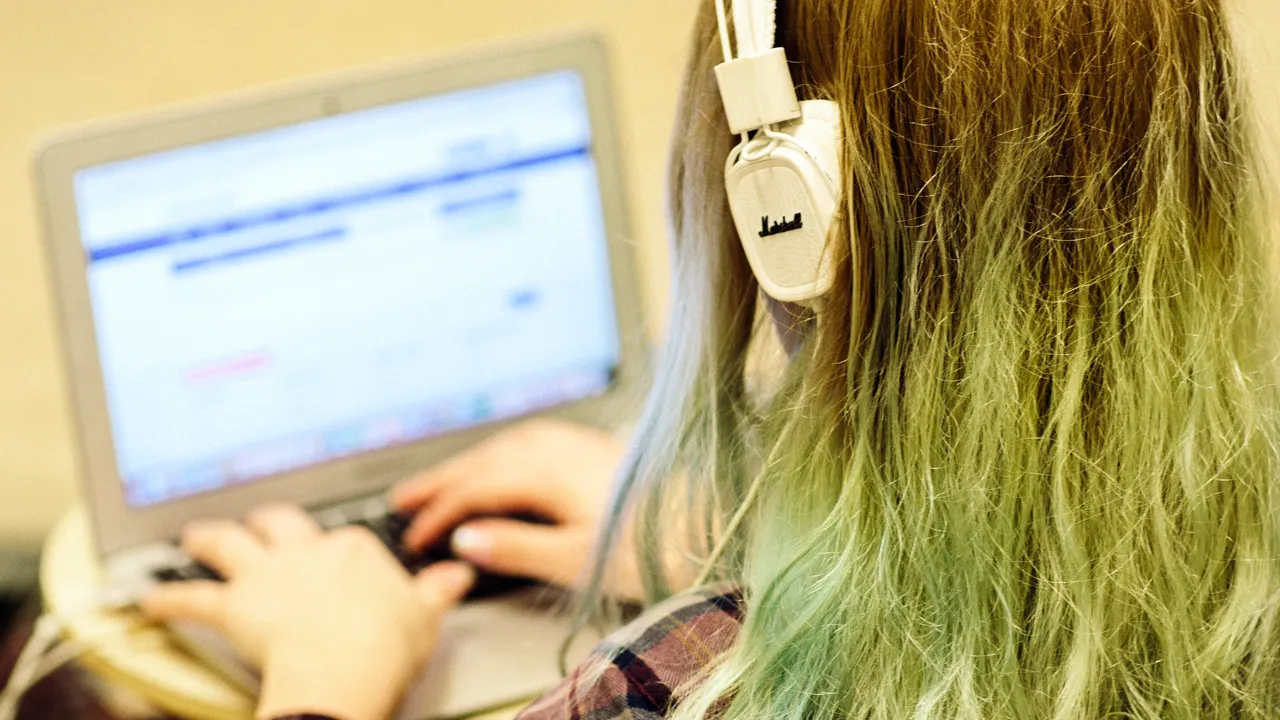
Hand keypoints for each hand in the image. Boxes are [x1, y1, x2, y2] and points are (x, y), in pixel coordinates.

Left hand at [141, 505, 474, 719]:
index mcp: (352, 549)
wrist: (343, 669)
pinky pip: (192, 599)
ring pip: (228, 544)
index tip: (337, 562)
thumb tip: (457, 574)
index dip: (337, 552)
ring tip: (192, 538)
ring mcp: (267, 575)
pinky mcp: (234, 606)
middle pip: (279, 525)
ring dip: (207, 539)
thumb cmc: (384, 646)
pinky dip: (167, 599)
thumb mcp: (425, 616)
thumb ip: (437, 591)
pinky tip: (148, 599)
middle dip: (265, 522)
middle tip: (256, 523)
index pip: (342, 541)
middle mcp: (305, 551)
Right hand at [389, 419, 639, 597]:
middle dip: (442, 479)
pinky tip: (506, 461)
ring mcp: (580, 444)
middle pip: (485, 458)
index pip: (475, 487)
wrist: (711, 522)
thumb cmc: (651, 545)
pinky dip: (503, 452)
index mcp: (547, 471)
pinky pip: (531, 440)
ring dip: (470, 461)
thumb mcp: (576, 559)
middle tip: (404, 498)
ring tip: (444, 481)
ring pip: (507, 445)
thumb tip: (464, 540)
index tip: (413, 537)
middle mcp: (560, 448)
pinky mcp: (597, 449)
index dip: (439, 512)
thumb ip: (516, 547)